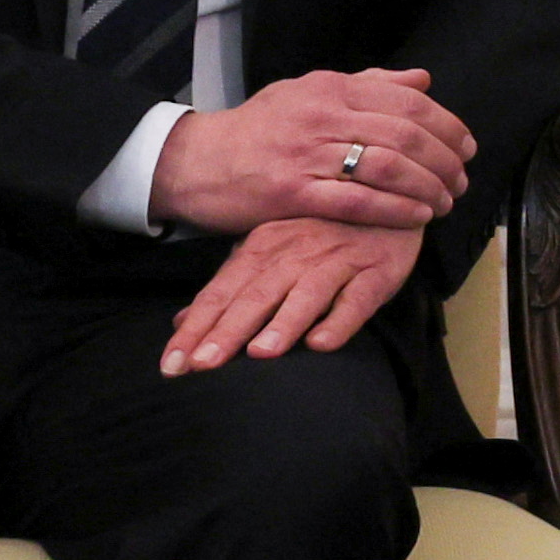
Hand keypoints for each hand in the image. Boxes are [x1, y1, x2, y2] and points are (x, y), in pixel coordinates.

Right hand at [152, 66, 473, 236]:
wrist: (196, 161)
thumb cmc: (258, 127)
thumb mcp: (309, 91)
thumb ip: (368, 84)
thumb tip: (422, 80)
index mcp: (333, 87)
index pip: (407, 101)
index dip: (446, 124)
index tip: (467, 146)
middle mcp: (324, 115)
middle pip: (405, 133)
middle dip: (444, 159)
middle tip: (463, 180)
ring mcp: (307, 154)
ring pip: (386, 166)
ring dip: (427, 186)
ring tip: (446, 202)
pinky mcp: (291, 193)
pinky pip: (356, 202)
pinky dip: (394, 209)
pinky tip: (416, 217)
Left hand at [164, 212, 421, 373]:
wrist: (389, 193)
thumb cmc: (322, 232)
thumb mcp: (271, 251)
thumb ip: (230, 286)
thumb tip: (181, 322)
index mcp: (264, 245)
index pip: (221, 291)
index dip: (196, 328)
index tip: (170, 366)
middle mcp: (297, 250)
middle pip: (257, 294)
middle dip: (228, 330)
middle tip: (202, 366)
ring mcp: (339, 259)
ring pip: (308, 293)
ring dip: (284, 322)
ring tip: (261, 353)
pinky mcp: (378, 270)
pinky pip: (358, 298)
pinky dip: (341, 319)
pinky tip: (323, 343)